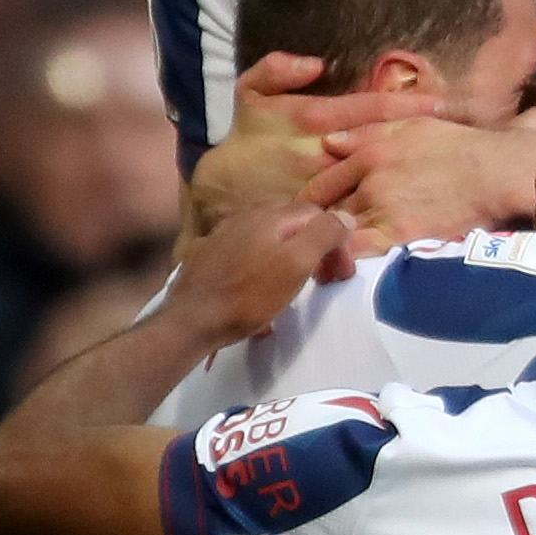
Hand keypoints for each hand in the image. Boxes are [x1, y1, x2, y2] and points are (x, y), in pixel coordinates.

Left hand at [161, 202, 353, 348]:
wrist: (189, 320)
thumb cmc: (248, 296)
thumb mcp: (295, 265)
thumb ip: (323, 235)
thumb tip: (345, 216)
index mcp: (270, 217)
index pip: (317, 214)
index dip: (337, 241)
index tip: (342, 275)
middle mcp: (245, 217)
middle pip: (292, 222)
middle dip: (315, 246)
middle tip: (325, 279)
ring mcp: (222, 235)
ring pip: (267, 236)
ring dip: (289, 255)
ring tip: (295, 284)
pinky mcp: (207, 256)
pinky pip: (245, 253)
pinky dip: (262, 265)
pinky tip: (259, 289)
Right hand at [181, 55, 444, 244]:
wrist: (221, 191)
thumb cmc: (246, 138)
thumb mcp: (248, 94)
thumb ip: (276, 70)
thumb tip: (316, 64)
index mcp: (312, 120)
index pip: (368, 109)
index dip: (405, 106)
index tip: (439, 104)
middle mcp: (323, 153)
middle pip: (381, 143)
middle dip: (418, 138)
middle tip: (457, 134)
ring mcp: (326, 186)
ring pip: (376, 175)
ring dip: (409, 169)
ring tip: (447, 162)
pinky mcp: (323, 214)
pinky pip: (361, 206)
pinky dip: (388, 203)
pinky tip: (418, 200)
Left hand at [303, 110, 535, 251]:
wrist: (492, 172)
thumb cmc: (456, 145)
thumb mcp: (409, 126)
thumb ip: (366, 133)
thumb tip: (328, 142)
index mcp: (369, 153)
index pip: (326, 180)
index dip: (311, 198)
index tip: (305, 211)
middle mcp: (368, 180)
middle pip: (327, 207)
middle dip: (313, 222)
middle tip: (302, 238)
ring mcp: (382, 207)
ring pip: (340, 229)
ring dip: (325, 241)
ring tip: (317, 255)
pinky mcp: (399, 232)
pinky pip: (361, 248)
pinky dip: (347, 255)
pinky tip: (340, 263)